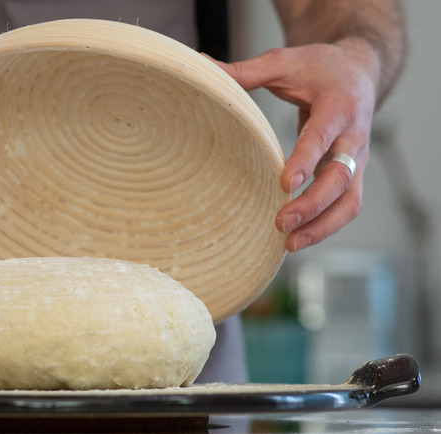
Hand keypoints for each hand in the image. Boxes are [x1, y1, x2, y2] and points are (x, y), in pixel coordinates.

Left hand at [212, 38, 376, 250]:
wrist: (359, 71)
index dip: (306, 161)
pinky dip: (326, 226)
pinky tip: (298, 239)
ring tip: (290, 244)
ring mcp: (357, 159)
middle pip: (341, 178)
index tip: (285, 183)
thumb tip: (200, 66)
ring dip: (323, 226)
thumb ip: (245, 71)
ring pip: (350, 200)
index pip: (323, 137)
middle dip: (312, 205)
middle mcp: (354, 136)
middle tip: (280, 222)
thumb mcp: (283, 62)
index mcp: (338, 105)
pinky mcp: (353, 173)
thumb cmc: (318, 67)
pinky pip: (346, 206)